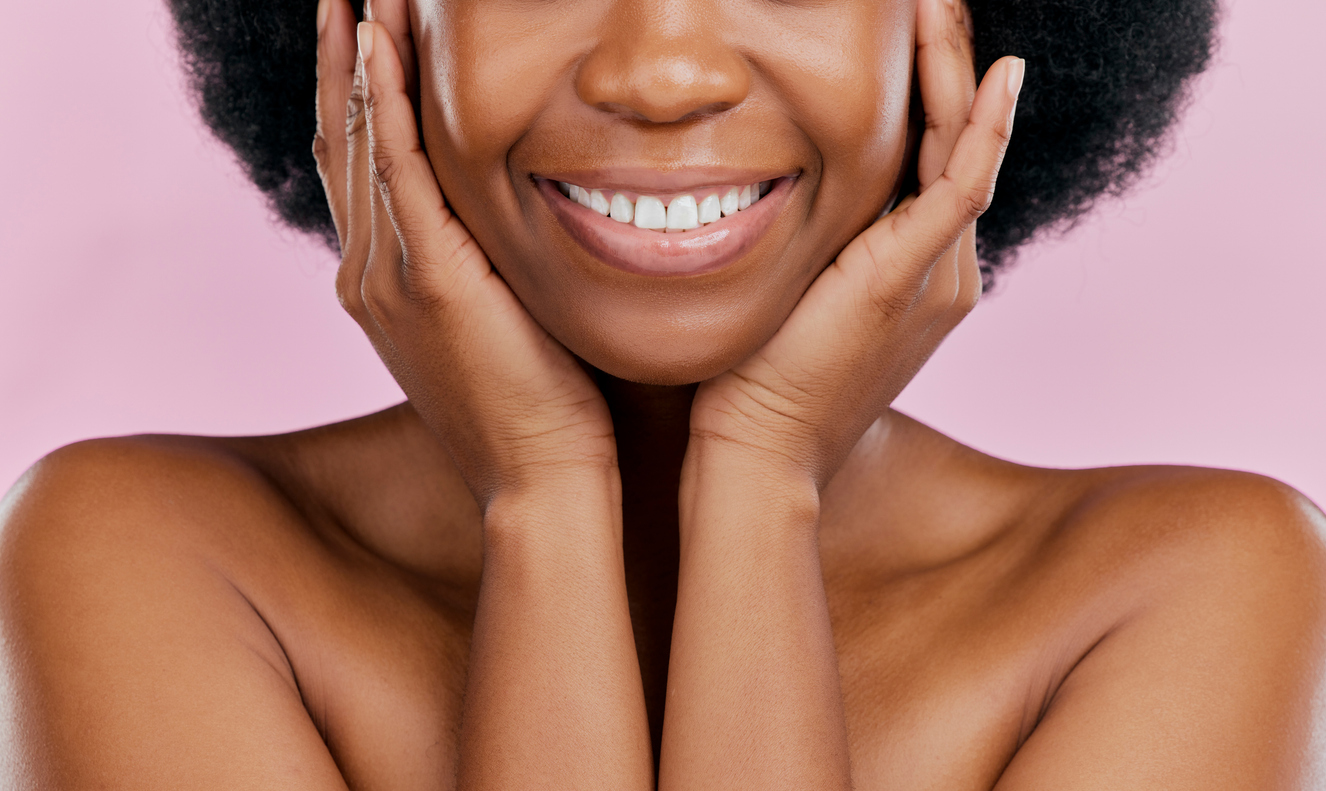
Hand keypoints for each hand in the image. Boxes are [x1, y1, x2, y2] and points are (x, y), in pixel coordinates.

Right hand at [311, 0, 617, 507]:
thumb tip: (516, 215)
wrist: (542, 480)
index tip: (367, 31)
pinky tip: (379, 43)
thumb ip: (490, 262)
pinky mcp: (426, 280)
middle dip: (346, 58)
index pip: (361, 165)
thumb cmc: (542, 407)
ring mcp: (388, 276)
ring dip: (359, 57)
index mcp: (386, 280)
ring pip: (359, 141)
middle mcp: (370, 271)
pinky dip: (382, 103)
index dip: (358, 93)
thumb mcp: (503, 318)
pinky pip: (393, 170)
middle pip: (343, 139)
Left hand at [687, 0, 1021, 489]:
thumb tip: (764, 201)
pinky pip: (964, 185)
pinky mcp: (916, 279)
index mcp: (914, 275)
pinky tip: (995, 71)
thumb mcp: (791, 300)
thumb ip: (808, 252)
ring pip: (965, 153)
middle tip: (935, 1)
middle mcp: (941, 273)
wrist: (759, 451)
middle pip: (959, 147)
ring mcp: (937, 277)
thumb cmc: (756, 381)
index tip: (908, 37)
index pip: (934, 165)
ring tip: (944, 5)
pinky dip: (982, 126)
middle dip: (949, 69)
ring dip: (958, 73)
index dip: (930, 97)